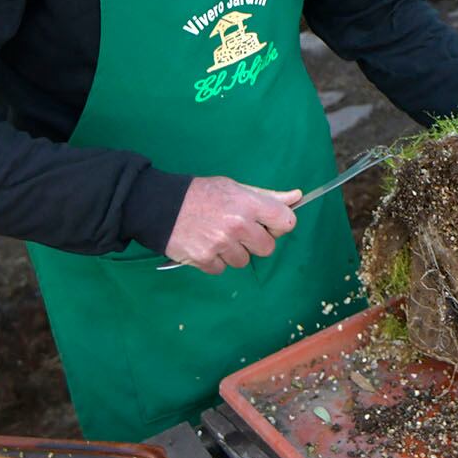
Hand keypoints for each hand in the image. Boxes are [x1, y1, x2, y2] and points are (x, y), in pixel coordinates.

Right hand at [163, 177, 302, 273]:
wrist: (160, 206)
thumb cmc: (201, 194)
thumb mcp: (235, 188)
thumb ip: (267, 196)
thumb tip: (297, 197)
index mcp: (248, 205)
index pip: (286, 222)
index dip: (278, 224)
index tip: (267, 223)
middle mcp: (238, 226)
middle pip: (267, 248)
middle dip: (255, 241)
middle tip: (238, 230)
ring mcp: (221, 245)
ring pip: (244, 261)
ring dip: (234, 252)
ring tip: (217, 236)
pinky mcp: (205, 260)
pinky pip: (222, 269)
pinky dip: (215, 261)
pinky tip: (205, 244)